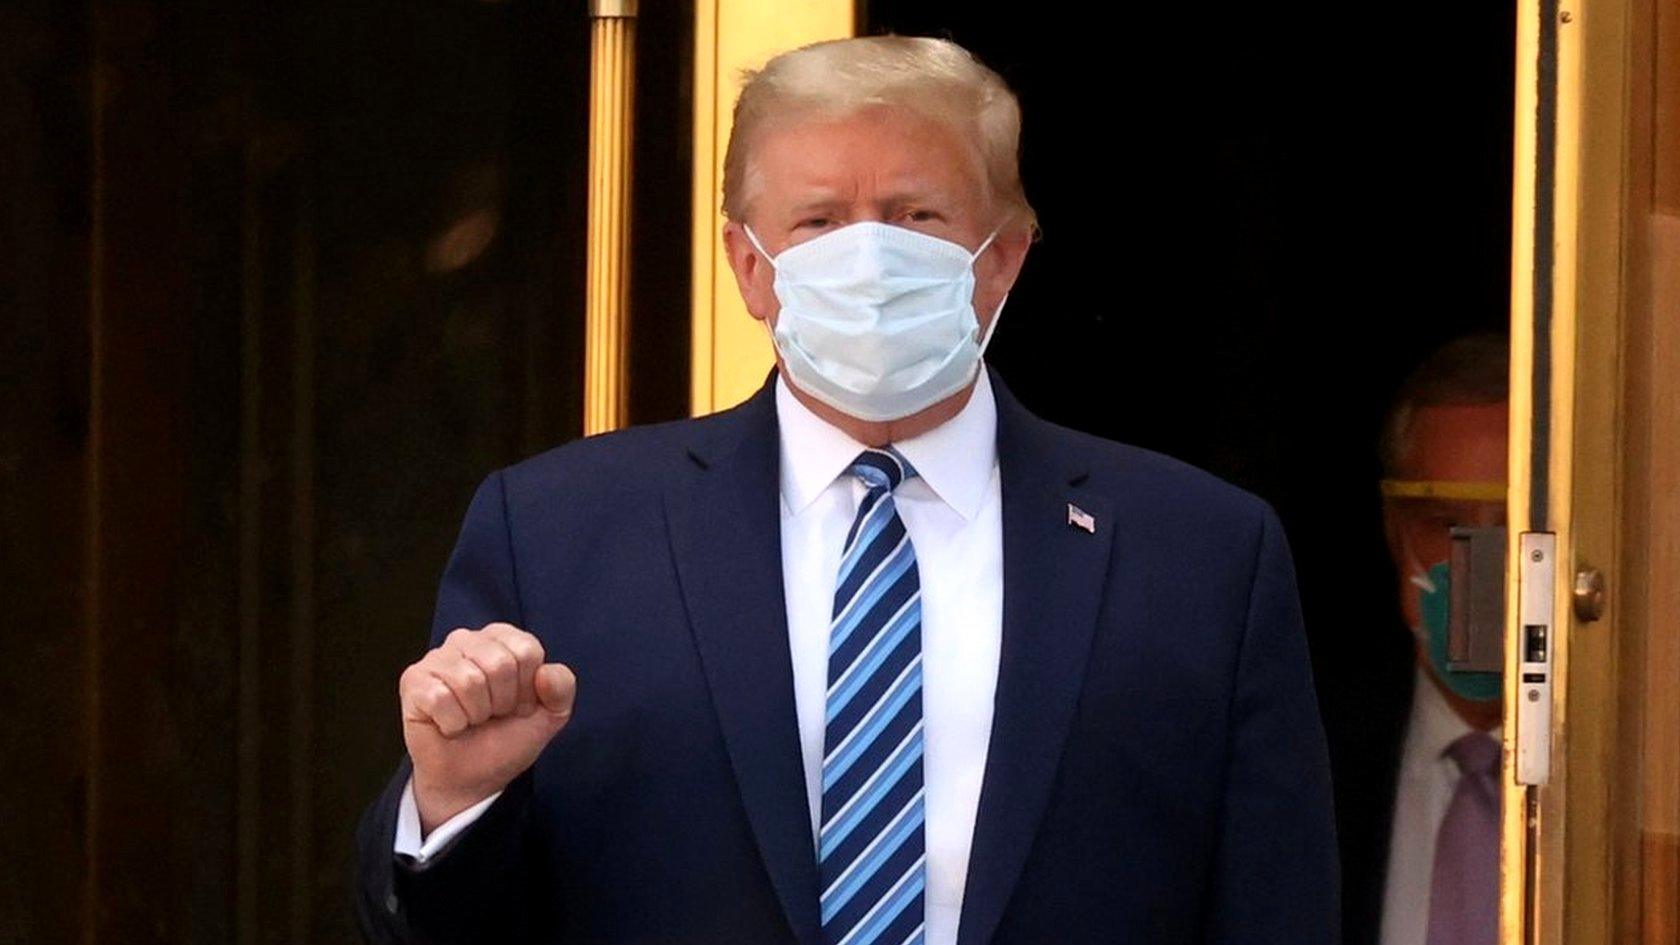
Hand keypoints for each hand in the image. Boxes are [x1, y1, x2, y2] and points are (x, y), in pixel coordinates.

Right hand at [399, 623, 576, 834]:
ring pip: (469, 681)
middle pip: (499, 664)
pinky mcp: (413, 680)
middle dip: (502, 702)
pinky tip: (449, 725)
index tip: (517, 705)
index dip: (527, 689)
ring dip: (476, 714)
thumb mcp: (550, 715)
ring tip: (471, 719)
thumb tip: (545, 673)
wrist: (472, 779)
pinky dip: (452, 723)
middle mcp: (467, 639)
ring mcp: (436, 658)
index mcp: (502, 638)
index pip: (527, 650)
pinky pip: (440, 698)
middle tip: (492, 715)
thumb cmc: (506, 739)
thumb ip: (562, 689)